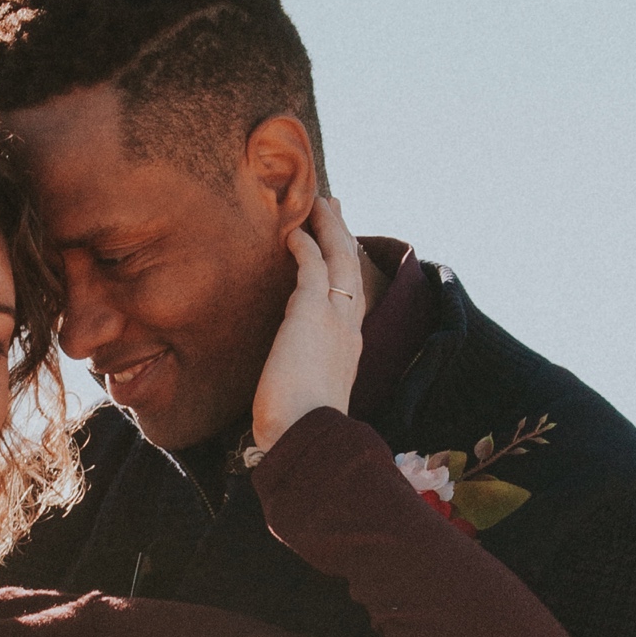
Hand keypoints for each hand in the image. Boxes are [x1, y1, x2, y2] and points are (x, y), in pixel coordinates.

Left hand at [249, 197, 364, 455]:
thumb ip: (300, 379)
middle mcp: (349, 327)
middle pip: (352, 267)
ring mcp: (335, 318)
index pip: (352, 295)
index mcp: (350, 346)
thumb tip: (283, 390)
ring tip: (316, 203)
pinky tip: (293, 232)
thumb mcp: (305, 395)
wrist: (306, 433)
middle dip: (342, 233)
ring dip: (328, 228)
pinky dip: (305, 246)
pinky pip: (313, 266)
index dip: (345, 266)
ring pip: (338, 258)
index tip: (338, 245)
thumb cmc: (300, 426)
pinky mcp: (313, 313)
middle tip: (332, 206)